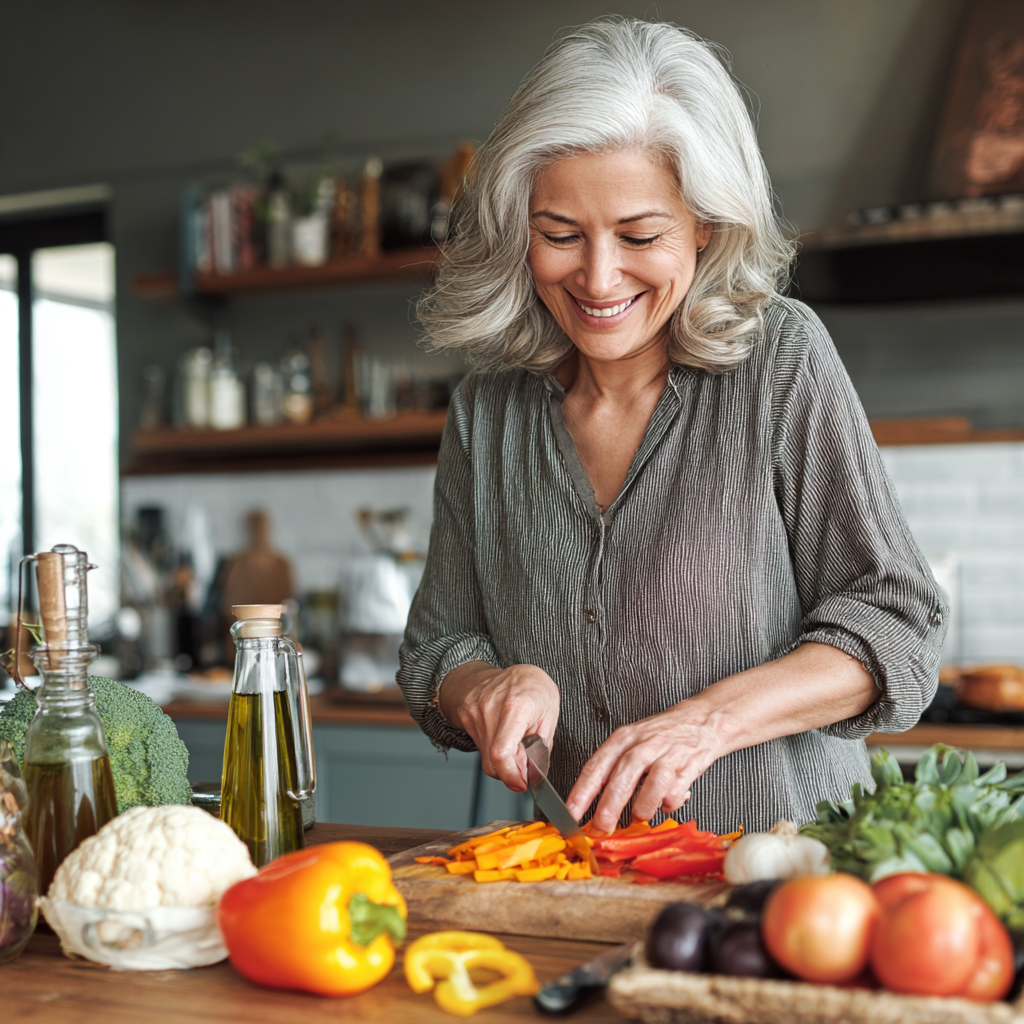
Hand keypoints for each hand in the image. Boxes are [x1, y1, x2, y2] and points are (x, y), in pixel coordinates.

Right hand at [439, 661, 559, 791]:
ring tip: (516, 743)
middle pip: (492, 761)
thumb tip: (532, 775)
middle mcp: (491, 707)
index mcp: (517, 706)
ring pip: (485, 757)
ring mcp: (475, 711)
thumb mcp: (550, 715)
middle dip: (510, 772)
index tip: (522, 783)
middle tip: (524, 765)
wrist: (511, 672)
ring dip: (503, 760)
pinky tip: (503, 735)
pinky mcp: (466, 715)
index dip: (511, 775)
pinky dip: (493, 749)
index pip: (502, 752)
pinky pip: (479, 746)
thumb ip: (541, 747)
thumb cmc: (534, 689)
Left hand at [565, 703, 720, 832]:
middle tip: (602, 827)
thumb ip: (615, 768)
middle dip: (609, 807)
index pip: (596, 766)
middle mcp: (643, 745)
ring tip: (640, 816)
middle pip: (621, 777)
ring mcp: (666, 755)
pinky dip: (669, 804)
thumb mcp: (633, 741)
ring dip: (643, 807)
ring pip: (651, 785)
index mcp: (623, 738)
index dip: (581, 792)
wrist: (703, 719)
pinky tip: (666, 802)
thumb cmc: (663, 734)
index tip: (571, 813)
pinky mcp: (688, 765)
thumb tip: (592, 804)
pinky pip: (675, 791)